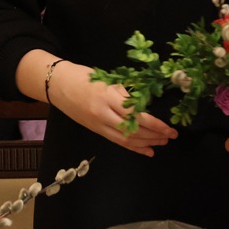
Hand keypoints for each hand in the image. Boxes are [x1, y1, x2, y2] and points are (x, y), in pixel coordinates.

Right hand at [50, 60, 177, 156]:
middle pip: (134, 131)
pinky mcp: (95, 130)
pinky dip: (133, 148)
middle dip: (155, 135)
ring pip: (126, 140)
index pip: (136, 116)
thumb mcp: (107, 80)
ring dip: (147, 143)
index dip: (155, 124)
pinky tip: (147, 151)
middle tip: (171, 136)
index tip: (169, 128)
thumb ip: (125, 92)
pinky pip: (117, 142)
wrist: (57, 84)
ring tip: (162, 143)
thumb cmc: (82, 77)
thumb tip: (144, 104)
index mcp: (108, 98)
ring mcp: (99, 125)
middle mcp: (104, 115)